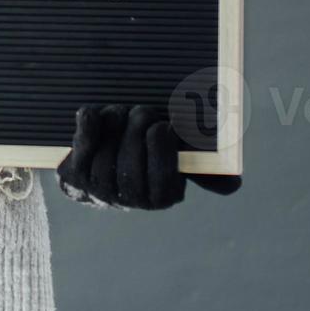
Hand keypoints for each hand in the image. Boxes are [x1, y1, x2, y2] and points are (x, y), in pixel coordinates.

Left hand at [56, 103, 241, 209]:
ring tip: (122, 111)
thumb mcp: (180, 159)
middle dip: (138, 129)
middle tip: (143, 112)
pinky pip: (82, 150)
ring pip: (106, 153)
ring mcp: (99, 188)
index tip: (165, 125)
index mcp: (162, 196)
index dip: (163, 148)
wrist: (102, 167)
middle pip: (131, 162)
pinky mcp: (75, 175)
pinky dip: (87, 128)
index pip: (164, 178)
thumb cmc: (149, 156)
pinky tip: (92, 114)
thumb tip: (234, 181)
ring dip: (115, 123)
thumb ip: (206, 166)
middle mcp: (130, 199)